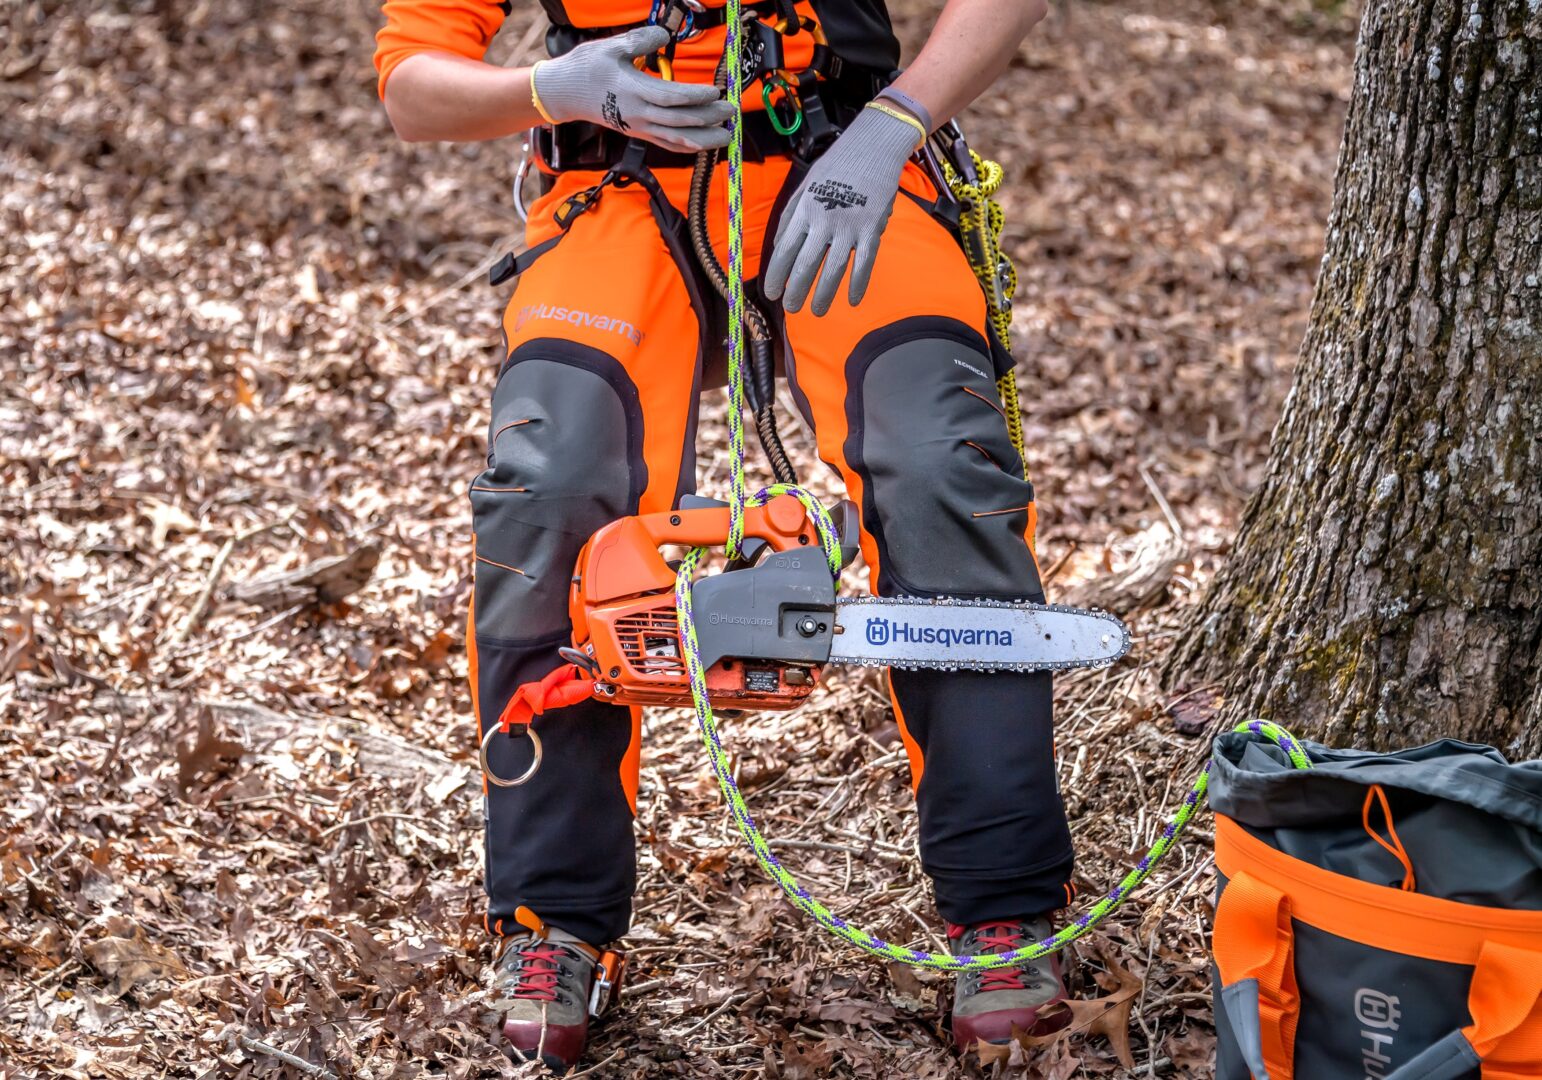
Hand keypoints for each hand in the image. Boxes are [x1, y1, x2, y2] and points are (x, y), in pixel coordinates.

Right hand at [532, 27, 733, 151]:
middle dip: (709, 117)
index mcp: (633, 91)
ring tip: (726, 135)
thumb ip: (641, 41)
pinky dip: (687, 147)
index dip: (696, 96)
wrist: (564, 94)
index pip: (672, 97)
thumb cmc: (586, 68)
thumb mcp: (611, 47)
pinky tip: (703, 146)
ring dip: (704, 139)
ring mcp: (639, 127)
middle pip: (680, 120)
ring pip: (676, 139)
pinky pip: (667, 144)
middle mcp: (639, 114)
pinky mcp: (638, 133)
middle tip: (731, 111)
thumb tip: (664, 35)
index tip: (716, 91)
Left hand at [762, 106, 919, 315]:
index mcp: (804, 209)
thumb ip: (791, 215)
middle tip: (792, 308)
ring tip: (817, 311)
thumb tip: (776, 246)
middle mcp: (823, 219)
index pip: (784, 249)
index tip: (771, 293)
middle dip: (796, 291)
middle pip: (805, 264)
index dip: (776, 275)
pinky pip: (864, 263)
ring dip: (824, 295)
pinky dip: (858, 284)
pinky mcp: (872, 228)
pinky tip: (853, 300)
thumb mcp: (806, 184)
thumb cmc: (837, 165)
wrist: (873, 145)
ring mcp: (849, 225)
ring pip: (833, 269)